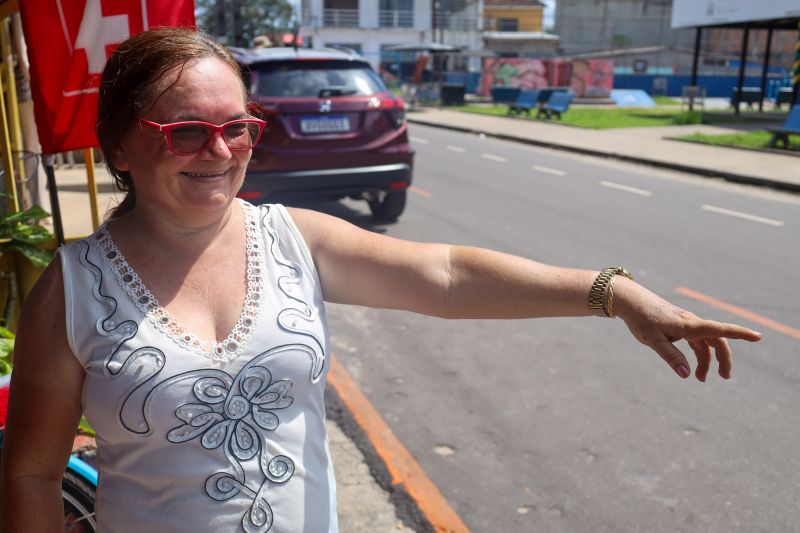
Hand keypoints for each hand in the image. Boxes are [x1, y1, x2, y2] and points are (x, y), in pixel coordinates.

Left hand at [613, 279, 761, 380]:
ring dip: (707, 360)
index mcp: (689, 325)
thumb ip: (671, 357)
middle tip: (724, 377)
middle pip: (717, 341)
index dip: (740, 333)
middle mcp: (692, 322)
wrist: (630, 301)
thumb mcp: (653, 341)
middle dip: (723, 359)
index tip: (758, 337)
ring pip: (706, 342)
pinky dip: (698, 353)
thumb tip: (687, 374)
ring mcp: (687, 323)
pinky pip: (696, 340)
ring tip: (701, 378)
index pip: (720, 330)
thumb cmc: (641, 319)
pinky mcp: (681, 325)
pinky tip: (693, 366)